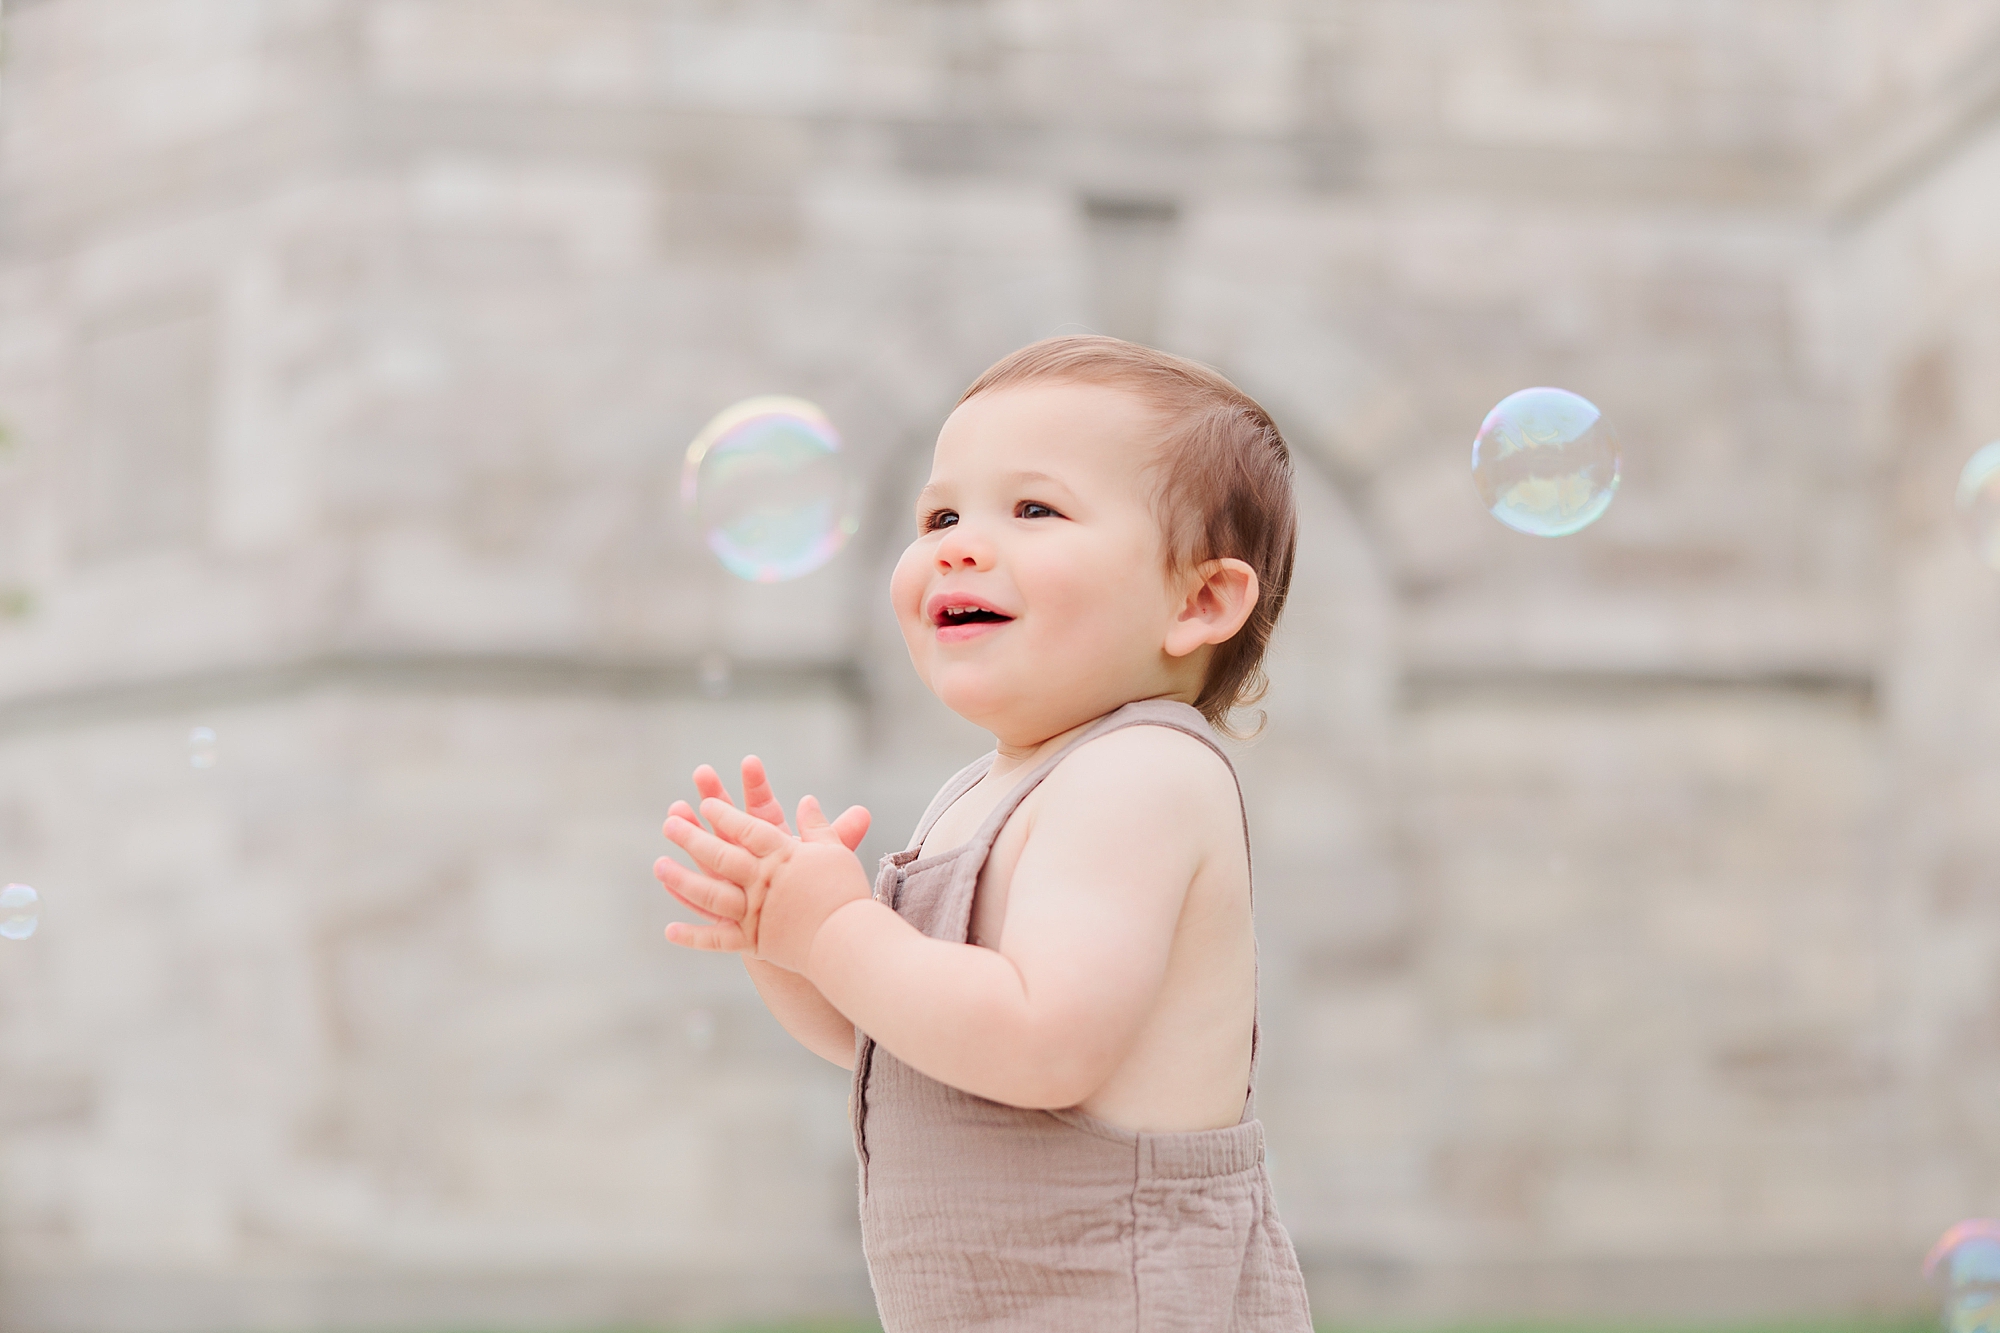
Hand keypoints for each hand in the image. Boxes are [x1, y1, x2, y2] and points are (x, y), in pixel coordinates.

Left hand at [662, 794, 871, 972]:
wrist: (849, 940)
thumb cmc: (845, 894)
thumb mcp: (835, 852)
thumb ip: (819, 826)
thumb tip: (807, 800)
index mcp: (782, 856)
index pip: (748, 828)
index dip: (725, 813)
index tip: (705, 803)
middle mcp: (762, 881)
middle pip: (720, 854)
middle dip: (692, 837)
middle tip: (669, 823)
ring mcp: (753, 912)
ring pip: (709, 893)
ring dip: (681, 878)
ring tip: (658, 866)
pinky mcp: (753, 940)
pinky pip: (717, 939)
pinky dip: (693, 936)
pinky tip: (668, 930)